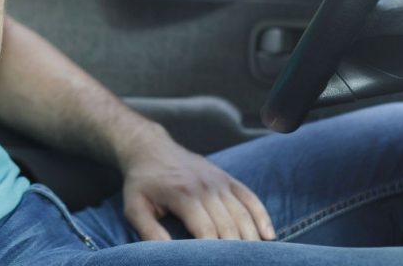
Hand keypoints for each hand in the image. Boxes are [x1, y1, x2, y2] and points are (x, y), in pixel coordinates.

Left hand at [119, 124, 274, 241]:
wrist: (150, 147)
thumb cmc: (142, 182)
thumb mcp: (134, 207)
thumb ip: (149, 232)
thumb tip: (168, 255)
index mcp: (183, 195)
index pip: (208, 233)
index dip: (216, 255)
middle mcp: (205, 186)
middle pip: (230, 227)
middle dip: (237, 253)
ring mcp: (218, 180)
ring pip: (243, 214)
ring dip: (252, 240)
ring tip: (254, 260)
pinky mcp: (225, 177)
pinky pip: (249, 196)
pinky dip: (261, 215)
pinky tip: (268, 236)